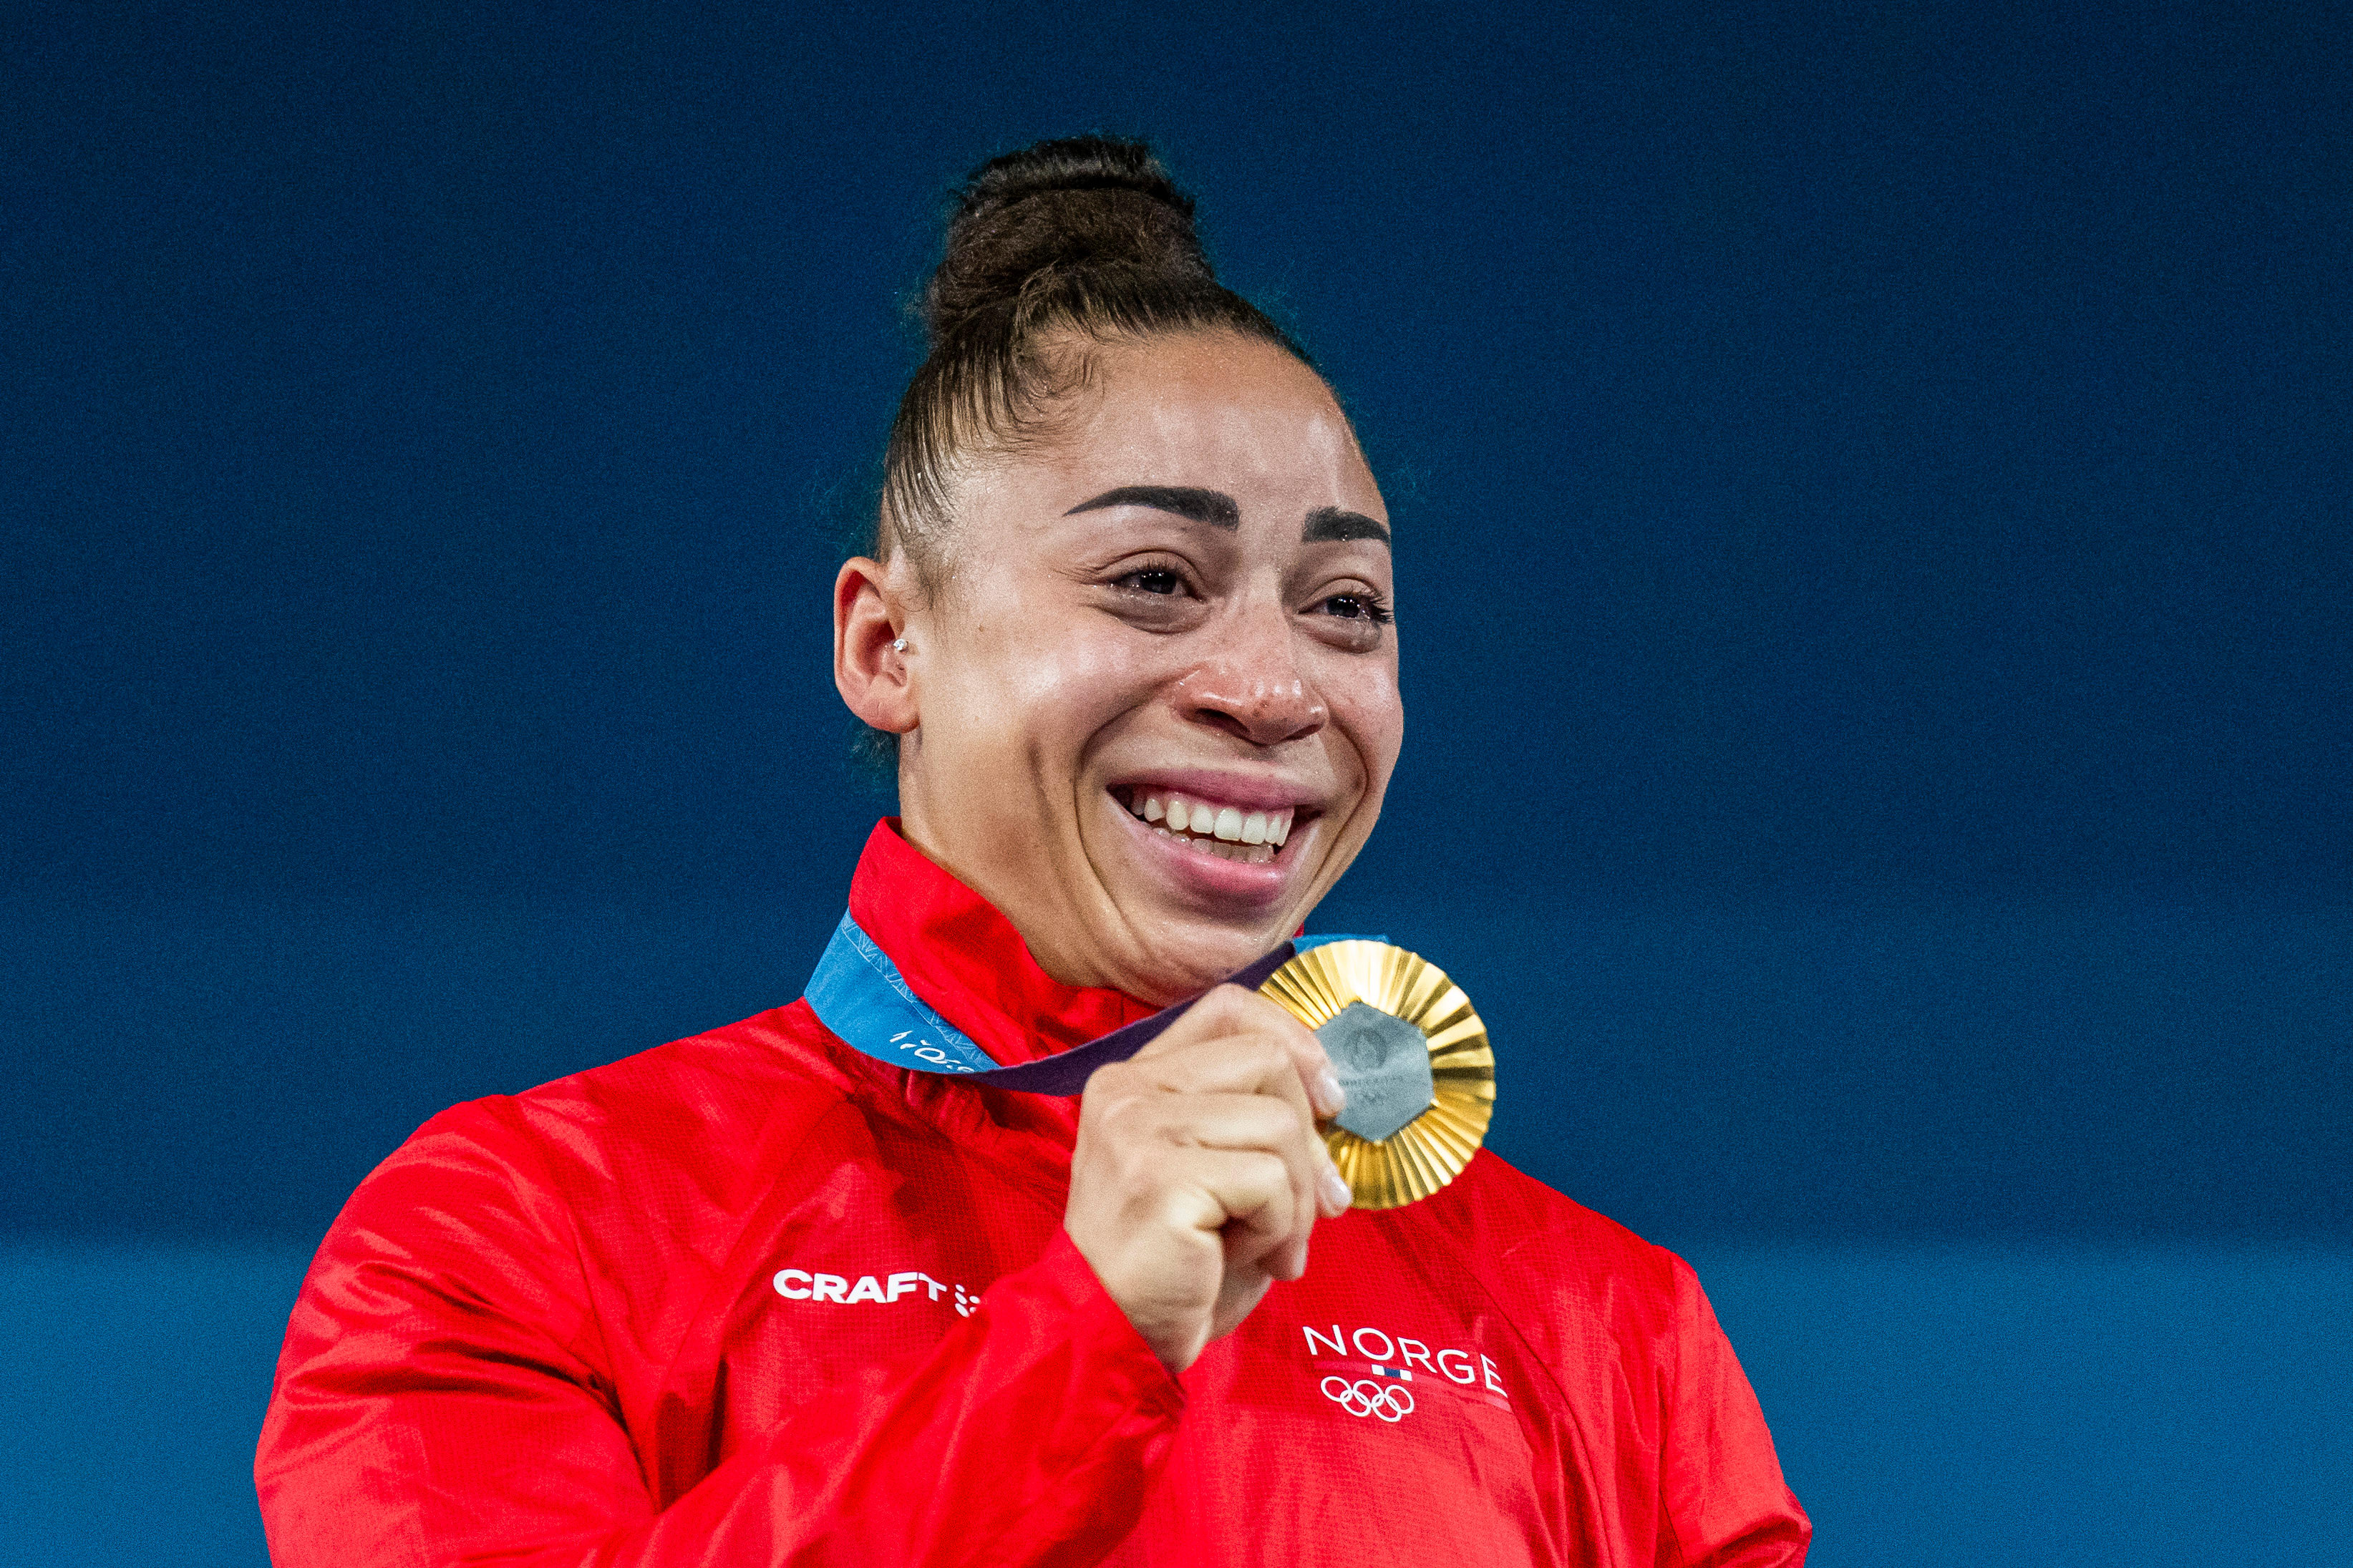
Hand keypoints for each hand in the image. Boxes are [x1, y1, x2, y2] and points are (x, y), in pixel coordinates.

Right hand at [1064, 984, 1352, 1373]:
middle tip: (1311, 1207)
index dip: (1295, 1041)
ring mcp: (1137, 1131)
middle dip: (1309, 1140)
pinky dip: (1280, 1229)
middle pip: (1267, 1060)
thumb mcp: (1214, 1168)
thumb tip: (1336, 1098)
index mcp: (1135, 1079)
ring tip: (1269, 1245)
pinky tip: (1244, 1259)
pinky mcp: (1159, 1179)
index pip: (1228, 1008)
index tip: (1328, 1101)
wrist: (1114, 1339)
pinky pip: (1268, 1181)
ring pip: (1278, 1123)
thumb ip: (1254, 1118)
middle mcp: (1127, 1091)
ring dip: (1296, 1198)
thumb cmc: (1175, 1263)